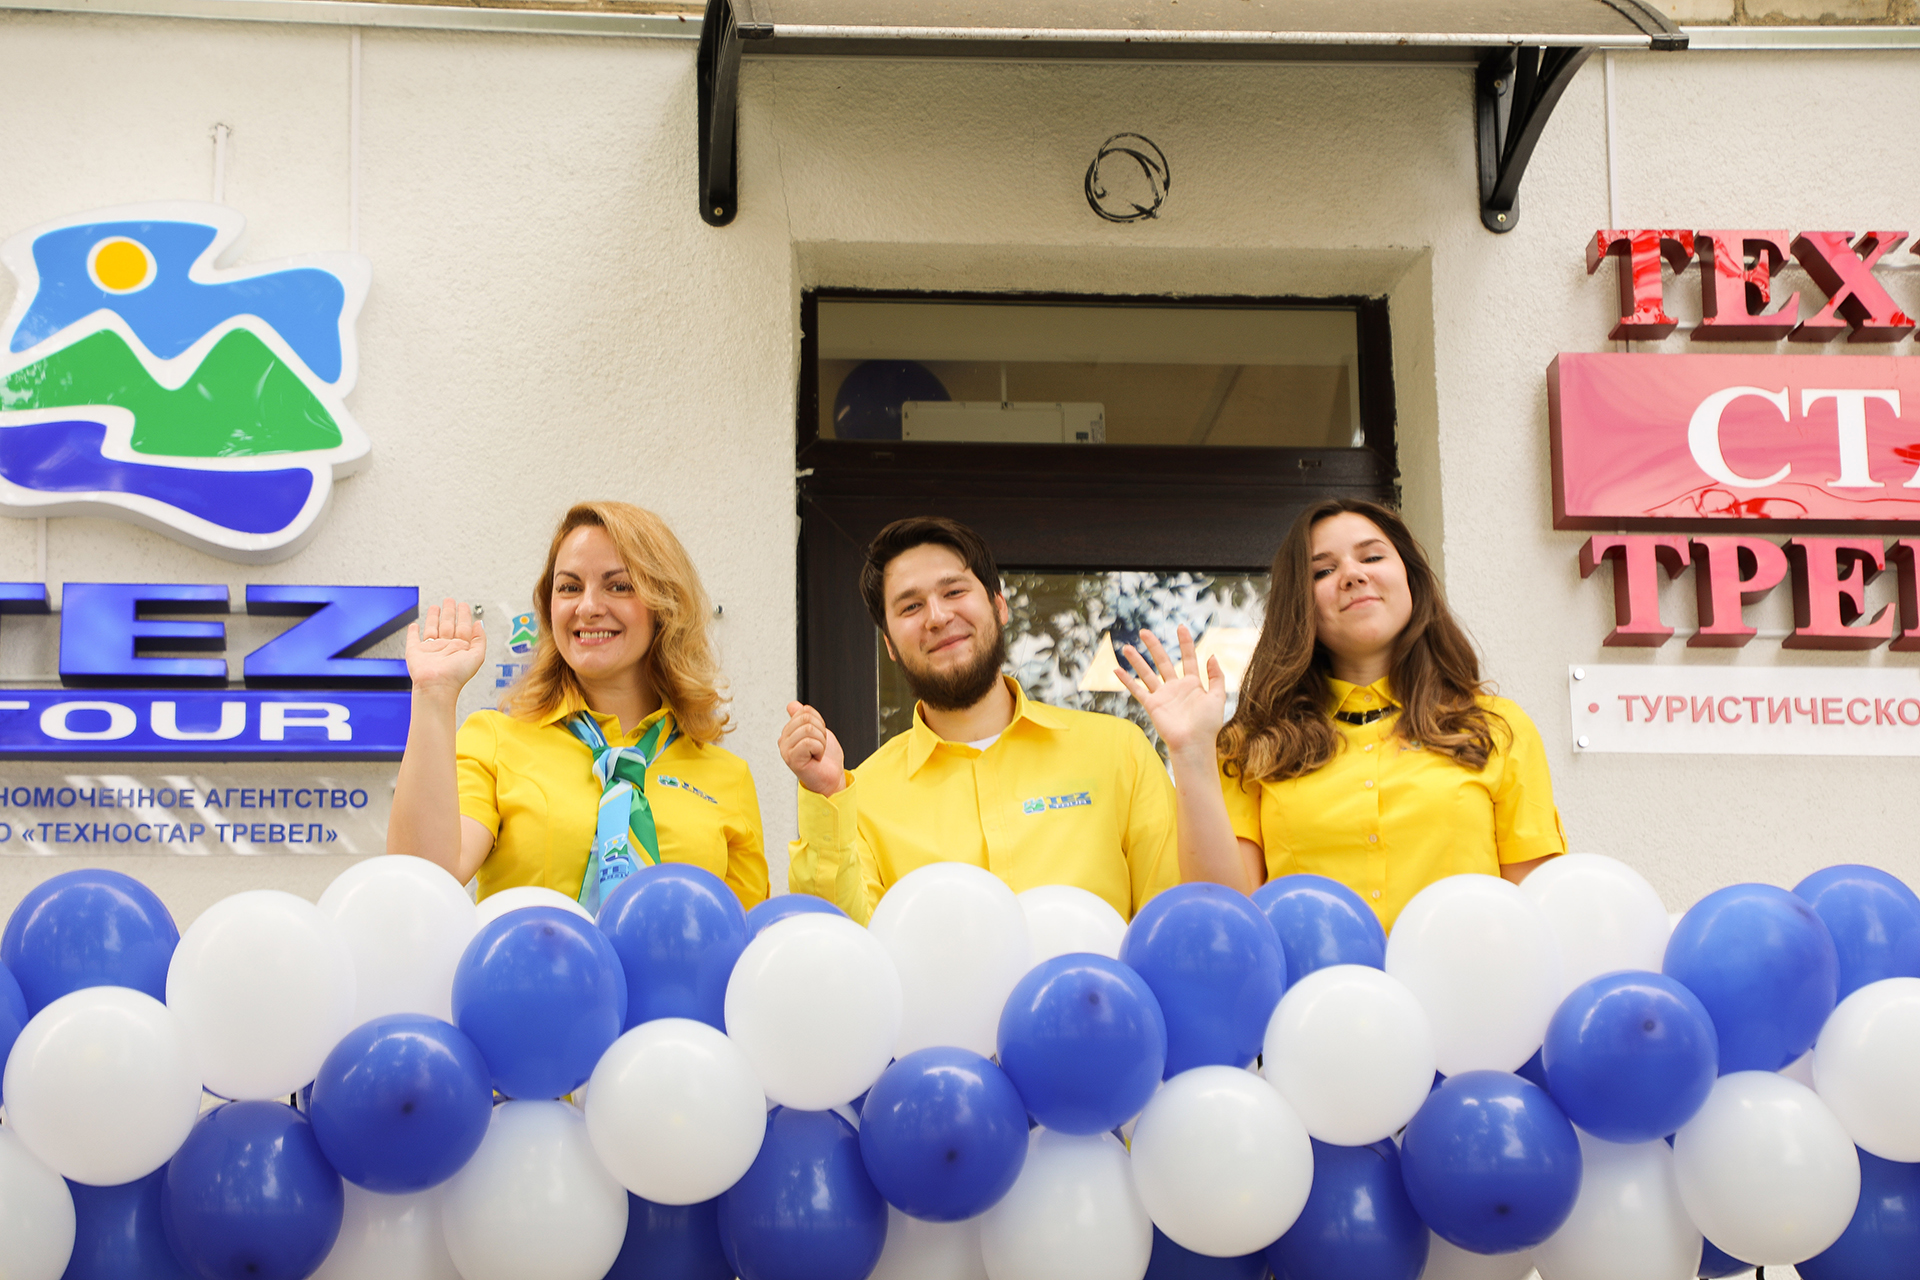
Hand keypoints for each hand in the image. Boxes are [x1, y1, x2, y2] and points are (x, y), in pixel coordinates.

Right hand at [406, 598, 487, 697]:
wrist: (437, 685)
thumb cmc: (456, 675)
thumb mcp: (477, 656)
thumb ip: (480, 639)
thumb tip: (479, 624)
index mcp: (460, 648)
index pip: (462, 627)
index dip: (463, 615)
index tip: (464, 605)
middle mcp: (445, 647)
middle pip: (447, 624)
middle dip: (449, 612)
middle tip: (450, 600)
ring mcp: (430, 649)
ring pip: (432, 628)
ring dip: (434, 617)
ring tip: (436, 607)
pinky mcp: (415, 652)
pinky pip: (413, 639)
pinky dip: (413, 632)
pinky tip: (415, 625)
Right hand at [779, 701, 846, 796]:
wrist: (831, 778)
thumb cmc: (825, 759)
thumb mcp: (817, 732)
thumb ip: (804, 718)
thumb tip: (792, 705)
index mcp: (789, 732)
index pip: (805, 711)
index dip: (819, 722)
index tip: (818, 737)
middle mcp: (784, 740)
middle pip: (806, 718)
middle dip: (821, 731)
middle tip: (819, 746)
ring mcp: (786, 749)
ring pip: (809, 729)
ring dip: (821, 742)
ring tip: (817, 753)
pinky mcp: (791, 759)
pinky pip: (809, 742)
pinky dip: (819, 749)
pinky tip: (815, 758)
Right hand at [1115, 625, 1226, 761]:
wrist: (1194, 744)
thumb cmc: (1208, 725)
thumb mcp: (1218, 697)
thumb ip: (1217, 677)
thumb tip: (1212, 656)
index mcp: (1193, 684)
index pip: (1188, 658)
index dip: (1185, 643)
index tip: (1181, 627)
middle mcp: (1175, 687)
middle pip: (1163, 661)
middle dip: (1154, 646)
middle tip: (1144, 631)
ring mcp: (1162, 696)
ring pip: (1147, 673)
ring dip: (1137, 660)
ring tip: (1126, 647)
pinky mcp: (1152, 705)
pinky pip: (1137, 690)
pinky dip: (1126, 681)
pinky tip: (1117, 670)